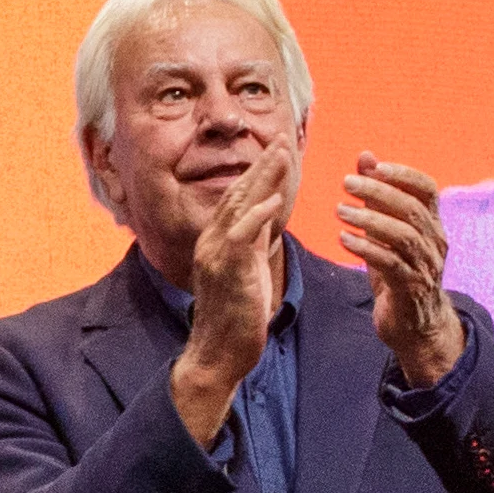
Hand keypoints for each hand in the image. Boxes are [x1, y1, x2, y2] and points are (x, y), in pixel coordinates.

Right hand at [165, 151, 290, 449]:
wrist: (218, 355)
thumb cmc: (236, 318)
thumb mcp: (247, 270)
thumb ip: (253, 242)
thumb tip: (265, 216)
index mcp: (217, 240)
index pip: (239, 196)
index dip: (259, 170)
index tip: (278, 148)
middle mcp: (211, 241)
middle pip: (238, 192)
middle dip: (262, 164)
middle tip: (281, 137)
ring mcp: (215, 255)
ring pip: (238, 207)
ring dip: (261, 179)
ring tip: (281, 154)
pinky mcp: (226, 272)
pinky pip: (241, 237)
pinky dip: (257, 216)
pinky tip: (273, 199)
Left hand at [334, 154, 462, 384]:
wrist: (414, 326)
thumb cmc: (398, 272)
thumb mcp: (387, 231)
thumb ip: (378, 196)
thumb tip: (365, 156)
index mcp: (432, 224)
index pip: (427, 189)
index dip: (402, 174)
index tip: (373, 166)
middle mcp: (434, 242)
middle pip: (411, 209)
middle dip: (378, 192)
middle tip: (346, 183)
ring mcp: (425, 266)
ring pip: (402, 236)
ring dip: (369, 220)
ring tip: (339, 211)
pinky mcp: (411, 289)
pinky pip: (391, 264)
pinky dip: (366, 249)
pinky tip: (344, 239)